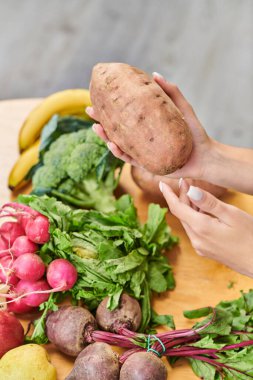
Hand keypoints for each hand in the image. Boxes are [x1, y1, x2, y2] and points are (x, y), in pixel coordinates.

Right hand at [86, 72, 213, 178]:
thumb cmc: (195, 133)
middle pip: (117, 129)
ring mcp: (143, 152)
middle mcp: (142, 139)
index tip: (100, 95)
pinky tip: (112, 144)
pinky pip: (130, 159)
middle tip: (90, 110)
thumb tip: (154, 74)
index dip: (112, 106)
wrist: (205, 157)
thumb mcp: (182, 108)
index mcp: (147, 126)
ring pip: (119, 145)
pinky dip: (120, 153)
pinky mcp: (147, 165)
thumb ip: (171, 92)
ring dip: (105, 137)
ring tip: (96, 126)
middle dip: (102, 120)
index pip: (126, 115)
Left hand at [159, 179, 252, 277]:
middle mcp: (196, 239)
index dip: (168, 194)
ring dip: (188, 207)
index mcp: (201, 228)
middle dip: (181, 197)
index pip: (177, 208)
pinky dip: (195, 218)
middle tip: (185, 182)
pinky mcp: (206, 250)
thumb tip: (190, 191)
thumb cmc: (250, 237)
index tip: (161, 183)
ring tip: (193, 192)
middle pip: (182, 214)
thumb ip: (209, 203)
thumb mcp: (231, 215)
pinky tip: (202, 210)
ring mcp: (200, 247)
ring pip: (188, 222)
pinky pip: (195, 230)